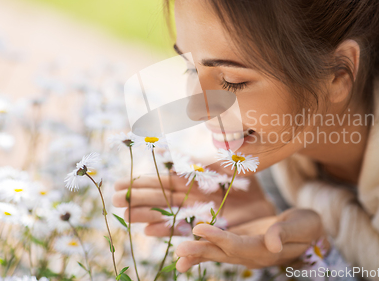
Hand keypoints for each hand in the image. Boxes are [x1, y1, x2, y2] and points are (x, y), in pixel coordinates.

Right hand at [111, 172, 275, 235]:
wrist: (264, 204)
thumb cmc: (244, 181)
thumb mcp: (224, 164)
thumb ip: (201, 159)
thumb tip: (178, 146)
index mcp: (192, 182)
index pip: (162, 181)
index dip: (142, 183)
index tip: (120, 183)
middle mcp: (190, 199)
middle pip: (159, 198)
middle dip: (137, 198)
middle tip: (115, 199)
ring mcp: (196, 215)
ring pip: (166, 215)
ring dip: (146, 215)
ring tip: (127, 214)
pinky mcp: (206, 230)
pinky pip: (184, 231)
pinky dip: (168, 232)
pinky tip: (150, 231)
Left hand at [174, 208, 328, 271]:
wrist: (308, 230)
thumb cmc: (307, 225)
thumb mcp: (301, 225)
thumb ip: (284, 233)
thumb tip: (272, 243)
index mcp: (265, 251)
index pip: (238, 246)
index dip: (219, 238)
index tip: (199, 228)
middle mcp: (252, 255)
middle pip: (223, 254)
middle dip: (200, 251)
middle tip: (179, 250)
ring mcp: (245, 252)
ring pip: (219, 254)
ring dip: (198, 254)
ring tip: (178, 257)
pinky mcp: (240, 244)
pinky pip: (220, 250)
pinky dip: (204, 250)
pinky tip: (187, 255)